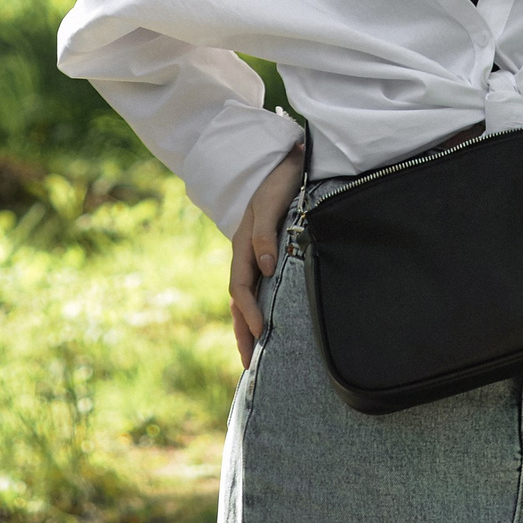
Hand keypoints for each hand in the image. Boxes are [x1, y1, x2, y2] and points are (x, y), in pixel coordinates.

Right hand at [230, 144, 305, 369]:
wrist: (282, 155)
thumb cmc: (278, 177)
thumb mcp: (271, 203)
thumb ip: (265, 235)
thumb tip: (264, 270)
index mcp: (244, 245)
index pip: (242, 289)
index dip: (249, 313)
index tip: (259, 335)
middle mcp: (246, 253)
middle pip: (240, 301)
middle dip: (243, 333)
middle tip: (250, 367)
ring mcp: (253, 254)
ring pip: (246, 297)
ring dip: (247, 326)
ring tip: (253, 355)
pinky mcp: (265, 251)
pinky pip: (256, 287)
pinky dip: (257, 309)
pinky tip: (265, 323)